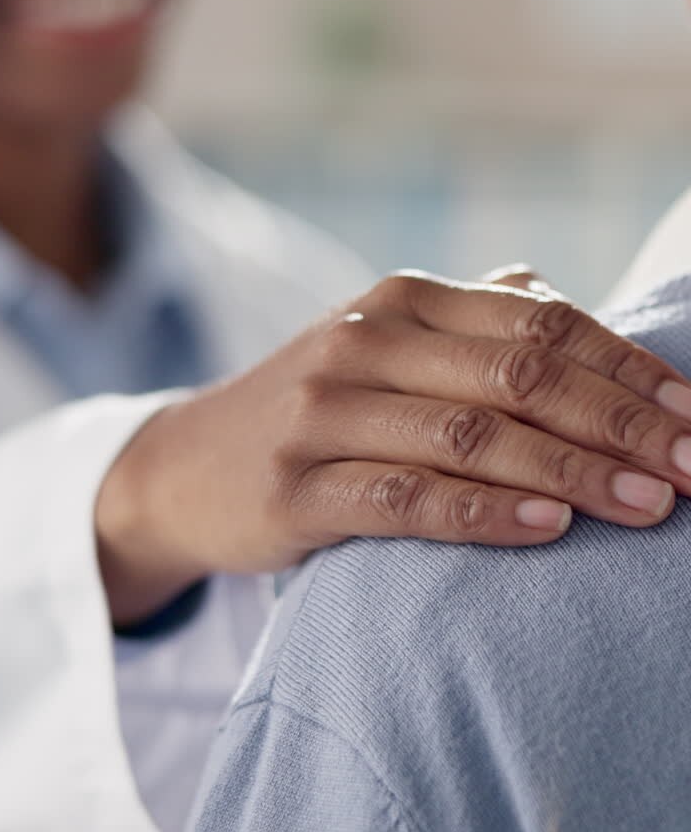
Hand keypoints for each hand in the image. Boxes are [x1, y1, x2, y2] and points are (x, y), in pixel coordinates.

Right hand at [96, 267, 690, 622]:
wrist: (187, 466)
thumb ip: (473, 323)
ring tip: (649, 506)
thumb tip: (568, 303)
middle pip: (519, 375)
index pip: (541, 324)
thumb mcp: (386, 348)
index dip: (628, 369)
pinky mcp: (295, 488)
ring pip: (470, 436)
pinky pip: (404, 499)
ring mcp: (324, 413)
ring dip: (572, 471)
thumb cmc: (317, 408)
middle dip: (622, 423)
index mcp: (404, 301)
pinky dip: (482, 513)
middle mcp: (365, 342)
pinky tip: (547, 530)